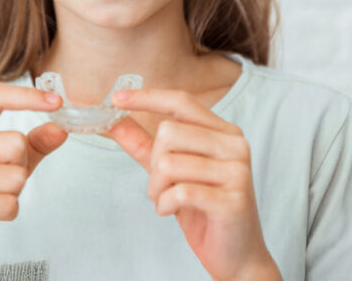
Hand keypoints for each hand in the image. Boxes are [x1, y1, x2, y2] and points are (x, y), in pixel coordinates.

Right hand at [0, 82, 67, 280]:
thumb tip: (61, 129)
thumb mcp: (5, 164)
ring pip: (16, 176)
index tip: (58, 101)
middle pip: (16, 142)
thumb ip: (33, 144)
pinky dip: (7, 213)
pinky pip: (10, 204)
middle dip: (19, 167)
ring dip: (13, 193)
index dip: (27, 96)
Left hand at [104, 89, 280, 280]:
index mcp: (223, 132)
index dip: (148, 97)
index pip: (181, 102)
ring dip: (156, 189)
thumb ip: (144, 145)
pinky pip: (179, 192)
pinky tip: (171, 211)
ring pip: (169, 163)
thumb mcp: (170, 172)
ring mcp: (237, 171)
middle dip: (152, 164)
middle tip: (160, 186)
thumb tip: (114, 122)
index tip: (116, 97)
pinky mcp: (233, 199)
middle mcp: (235, 145)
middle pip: (168, 133)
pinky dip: (164, 204)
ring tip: (168, 201)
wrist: (237, 254)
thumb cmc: (204, 209)